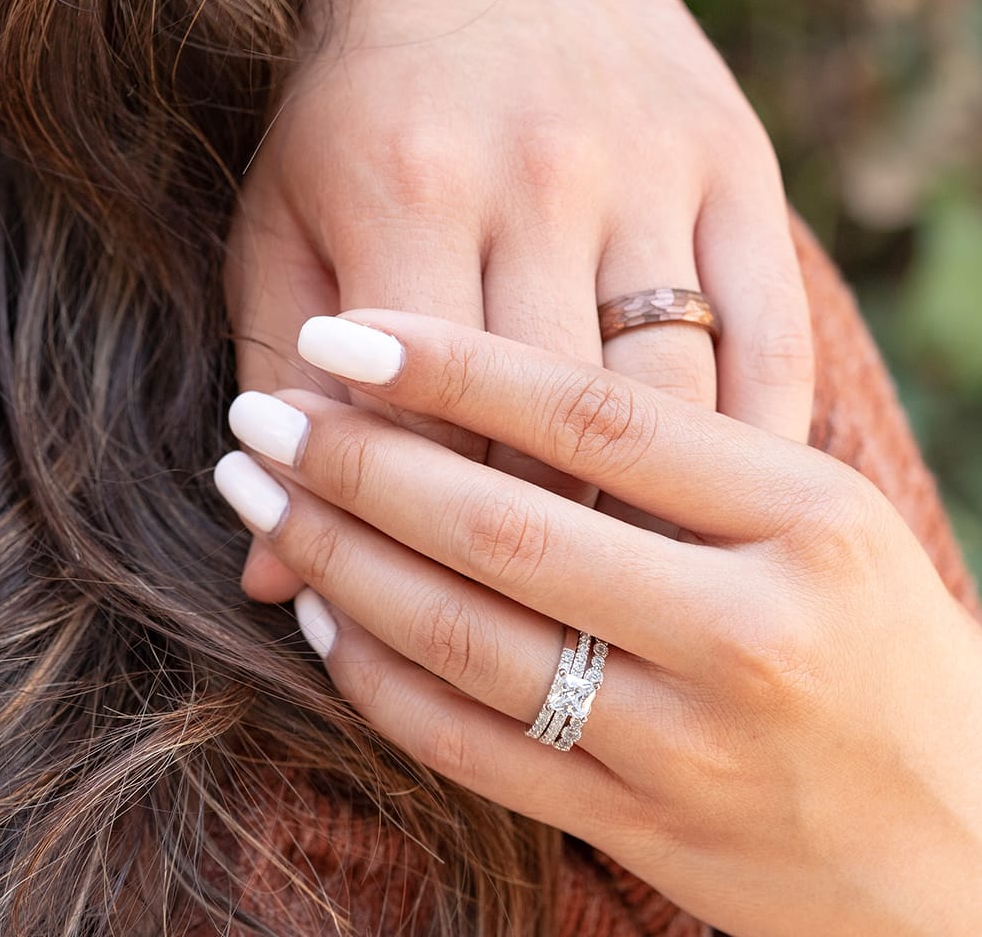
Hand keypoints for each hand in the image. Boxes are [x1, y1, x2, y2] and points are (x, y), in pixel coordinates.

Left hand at [215, 312, 981, 936]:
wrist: (968, 838)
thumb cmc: (883, 635)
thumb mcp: (825, 510)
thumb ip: (674, 451)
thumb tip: (473, 396)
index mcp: (808, 511)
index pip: (591, 413)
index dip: (449, 367)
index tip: (342, 334)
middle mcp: (753, 628)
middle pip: (506, 525)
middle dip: (357, 464)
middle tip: (260, 417)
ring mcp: (693, 746)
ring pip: (465, 638)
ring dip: (338, 562)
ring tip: (262, 500)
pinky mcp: (644, 831)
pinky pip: (470, 744)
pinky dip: (375, 674)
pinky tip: (318, 612)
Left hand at [225, 0, 812, 599]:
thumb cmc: (354, 96)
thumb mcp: (278, 224)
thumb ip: (269, 387)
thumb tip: (263, 571)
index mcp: (406, 196)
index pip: (419, 432)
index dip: (412, 545)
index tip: (410, 609)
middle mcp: (542, 178)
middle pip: (548, 435)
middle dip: (531, 558)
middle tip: (524, 633)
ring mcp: (655, 168)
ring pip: (670, 402)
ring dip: (645, 523)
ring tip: (616, 601)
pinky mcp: (739, 160)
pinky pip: (773, 335)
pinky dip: (752, 445)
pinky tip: (712, 516)